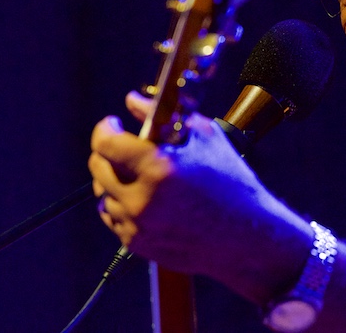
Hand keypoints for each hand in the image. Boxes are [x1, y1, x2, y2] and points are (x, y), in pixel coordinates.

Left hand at [88, 93, 311, 300]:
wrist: (247, 236)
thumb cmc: (231, 183)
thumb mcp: (204, 137)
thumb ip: (160, 115)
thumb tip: (133, 100)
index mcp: (159, 168)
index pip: (106, 143)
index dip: (105, 128)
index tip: (112, 123)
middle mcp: (142, 199)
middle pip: (97, 167)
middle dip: (107, 152)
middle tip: (124, 146)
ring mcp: (137, 225)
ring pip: (102, 194)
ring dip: (115, 180)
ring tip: (141, 174)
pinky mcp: (137, 244)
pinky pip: (113, 218)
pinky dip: (123, 204)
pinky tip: (146, 197)